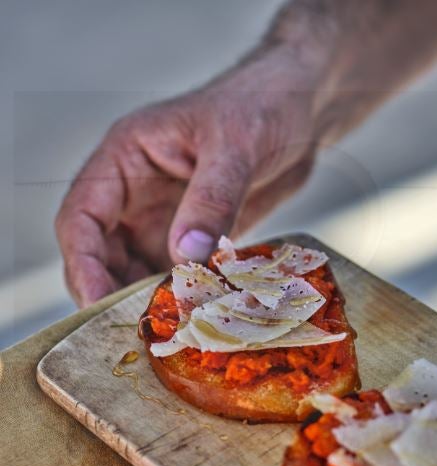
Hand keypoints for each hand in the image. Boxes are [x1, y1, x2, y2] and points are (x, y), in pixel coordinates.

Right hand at [55, 46, 321, 306]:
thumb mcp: (236, 146)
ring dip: (147, 301)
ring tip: (170, 331)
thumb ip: (211, 200)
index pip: (81, 218)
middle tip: (137, 331)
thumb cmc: (260, 107)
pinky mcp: (194, 238)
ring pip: (136, 271)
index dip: (83, 265)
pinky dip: (181, 298)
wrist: (298, 112)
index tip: (99, 304)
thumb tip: (186, 256)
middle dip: (112, 294)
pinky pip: (175, 275)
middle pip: (102, 255)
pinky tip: (198, 318)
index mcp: (125, 159)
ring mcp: (164, 219)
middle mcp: (135, 194)